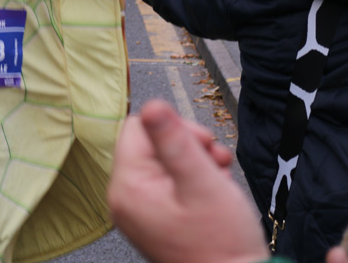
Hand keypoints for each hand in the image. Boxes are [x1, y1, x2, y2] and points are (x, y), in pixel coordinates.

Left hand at [107, 100, 267, 262]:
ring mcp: (138, 209)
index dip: (173, 128)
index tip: (202, 145)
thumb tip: (152, 104)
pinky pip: (167, 182)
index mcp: (128, 186)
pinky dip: (192, 179)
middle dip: (187, 145)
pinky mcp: (153, 216)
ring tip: (218, 175)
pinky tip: (214, 187)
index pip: (138, 127)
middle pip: (149, 142)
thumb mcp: (201, 182)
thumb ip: (175, 141)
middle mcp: (125, 198)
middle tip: (214, 160)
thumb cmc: (222, 243)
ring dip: (194, 161)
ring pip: (162, 160)